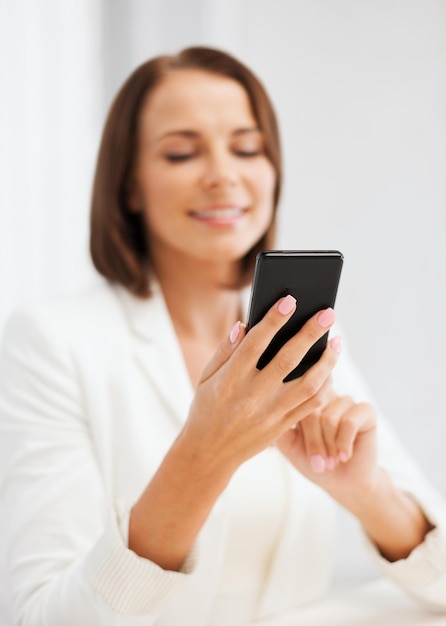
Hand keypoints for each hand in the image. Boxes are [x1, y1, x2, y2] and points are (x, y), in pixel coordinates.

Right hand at [177, 297, 341, 482]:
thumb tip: (245, 324)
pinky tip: (330, 370)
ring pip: (308, 384)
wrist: (209, 454)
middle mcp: (252, 397)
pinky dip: (325, 385)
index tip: (290, 300)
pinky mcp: (282, 427)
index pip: (255, 344)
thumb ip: (225, 350)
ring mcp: (270, 414)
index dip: (273, 320)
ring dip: (327, 360)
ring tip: (337, 341)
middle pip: (288, 360)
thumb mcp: (206, 377)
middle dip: (310, 334)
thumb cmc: (205, 409)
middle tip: (327, 313)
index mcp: (230, 381)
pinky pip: (311, 405)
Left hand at [276, 392, 377, 505]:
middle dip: (313, 442)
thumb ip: (276, 423)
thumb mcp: (287, 443)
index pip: (293, 399)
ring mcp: (345, 401)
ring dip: (329, 446)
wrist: (343, 483)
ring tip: (332, 460)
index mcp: (304, 398)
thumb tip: (264, 408)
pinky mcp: (366, 411)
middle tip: (318, 462)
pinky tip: (345, 455)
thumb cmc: (314, 462)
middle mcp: (324, 394)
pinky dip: (344, 443)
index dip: (296, 427)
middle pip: (310, 408)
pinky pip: (349, 421)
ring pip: (329, 417)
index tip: (300, 450)